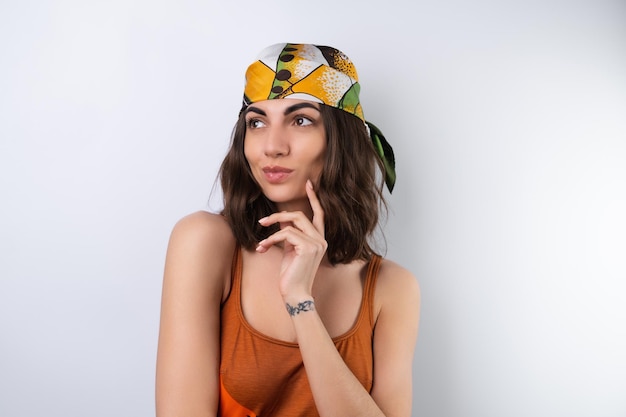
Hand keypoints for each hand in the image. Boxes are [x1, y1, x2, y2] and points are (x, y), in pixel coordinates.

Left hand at [256, 180, 326, 301]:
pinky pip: (285, 234)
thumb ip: (290, 234)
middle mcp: (322, 240)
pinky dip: (271, 239)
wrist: (295, 294)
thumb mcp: (290, 250)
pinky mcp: (308, 248)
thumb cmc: (292, 275)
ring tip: (261, 242)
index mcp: (320, 240)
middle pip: (300, 215)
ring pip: (292, 223)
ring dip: (271, 231)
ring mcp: (317, 243)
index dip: (314, 198)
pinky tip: (263, 249)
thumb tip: (282, 220)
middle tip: (263, 221)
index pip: (320, 214)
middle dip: (279, 215)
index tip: (309, 184)